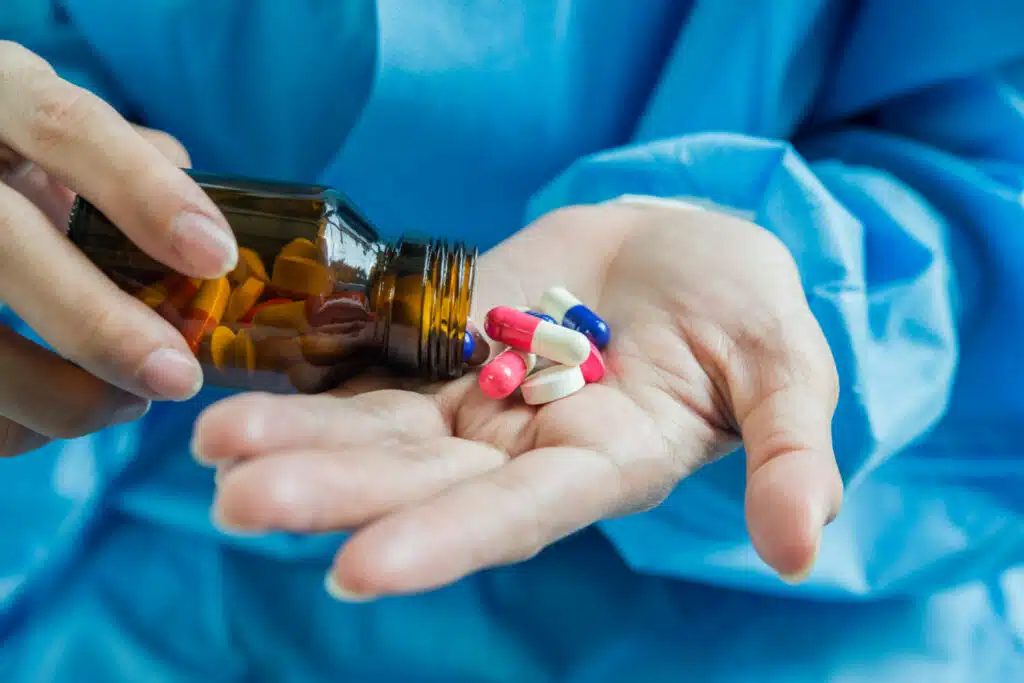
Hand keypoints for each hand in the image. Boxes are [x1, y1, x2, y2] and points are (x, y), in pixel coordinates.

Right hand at [0, 42, 237, 456]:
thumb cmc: (13, 160)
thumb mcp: (57, 137)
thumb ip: (128, 166)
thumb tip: (207, 230)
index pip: (64, 126)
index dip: (143, 193)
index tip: (216, 256)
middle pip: (3, 241)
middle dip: (98, 324)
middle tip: (175, 378)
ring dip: (58, 394)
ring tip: (127, 405)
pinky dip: (14, 425)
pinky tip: (52, 418)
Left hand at [193, 201, 842, 596]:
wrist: (684, 244)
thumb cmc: (744, 310)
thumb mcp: (787, 372)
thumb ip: (791, 454)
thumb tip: (805, 551)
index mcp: (602, 465)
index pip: (519, 516)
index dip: (446, 543)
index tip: (358, 570)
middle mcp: (525, 447)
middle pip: (423, 480)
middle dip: (334, 493)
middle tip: (235, 501)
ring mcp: (478, 394)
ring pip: (381, 428)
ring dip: (300, 440)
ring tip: (212, 445)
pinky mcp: (447, 340)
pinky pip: (373, 365)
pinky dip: (312, 379)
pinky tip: (241, 386)